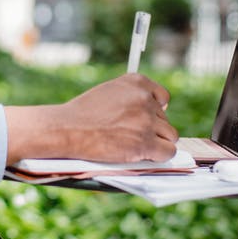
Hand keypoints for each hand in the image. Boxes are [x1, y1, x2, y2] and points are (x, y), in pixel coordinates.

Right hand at [4, 74, 177, 163]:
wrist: (68, 129)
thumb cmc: (83, 113)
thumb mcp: (109, 91)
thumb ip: (131, 96)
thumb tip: (156, 108)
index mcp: (136, 82)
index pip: (162, 97)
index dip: (155, 111)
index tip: (147, 118)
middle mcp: (145, 99)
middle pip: (164, 119)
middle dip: (152, 128)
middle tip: (131, 136)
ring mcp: (146, 121)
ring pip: (169, 135)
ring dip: (156, 142)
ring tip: (135, 145)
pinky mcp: (145, 142)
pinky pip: (168, 151)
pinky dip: (158, 156)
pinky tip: (144, 155)